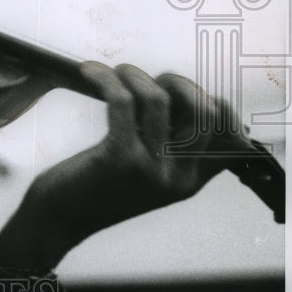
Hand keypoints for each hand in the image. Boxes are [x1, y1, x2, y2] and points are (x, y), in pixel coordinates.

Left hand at [0, 62, 239, 270]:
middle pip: (204, 113)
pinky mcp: (120, 158)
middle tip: (148, 80)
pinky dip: (106, 78)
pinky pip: (122, 101)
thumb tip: (179, 97)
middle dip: (179, 83)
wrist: (60, 219)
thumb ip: (167, 147)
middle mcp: (178, 178)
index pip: (231, 139)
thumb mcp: (144, 174)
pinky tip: (90, 71)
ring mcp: (152, 169)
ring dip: (135, 75)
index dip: (217, 104)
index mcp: (189, 181)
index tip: (184, 89)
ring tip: (116, 73)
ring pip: (159, 99)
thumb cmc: (96, 186)